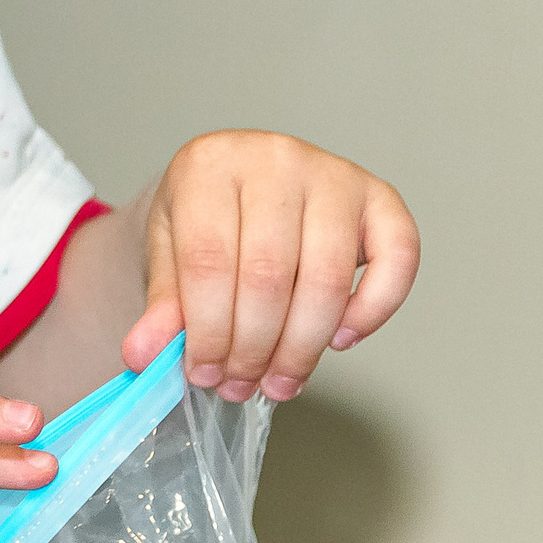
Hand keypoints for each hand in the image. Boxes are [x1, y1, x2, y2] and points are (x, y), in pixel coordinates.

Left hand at [121, 130, 418, 403]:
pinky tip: (339, 340)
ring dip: (302, 346)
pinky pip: (397, 259)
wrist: (240, 184)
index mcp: (210, 162)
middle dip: (253, 347)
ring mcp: (333, 172)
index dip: (207, 329)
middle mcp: (275, 157)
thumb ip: (162, 304)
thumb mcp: (168, 253)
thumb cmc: (204, 220)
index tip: (201, 374)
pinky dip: (372, 311)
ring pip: (326, 278)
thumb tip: (145, 355)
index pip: (209, 259)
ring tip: (277, 382)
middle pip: (269, 274)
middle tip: (238, 385)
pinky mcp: (379, 195)